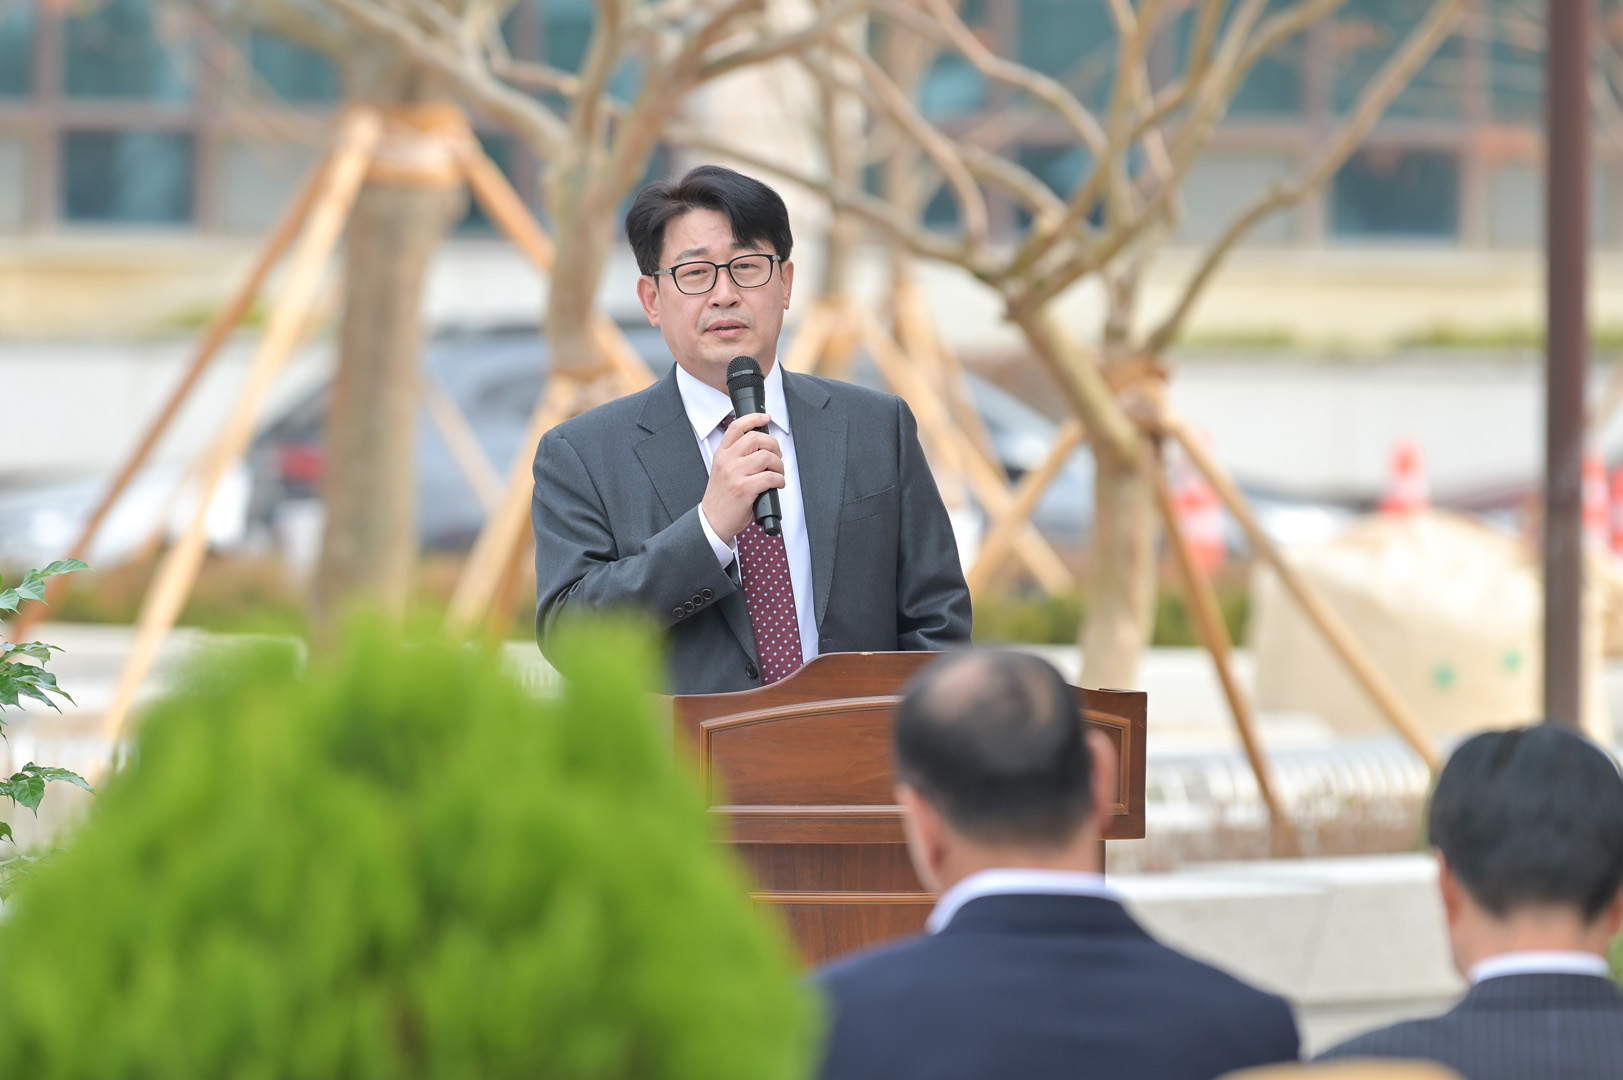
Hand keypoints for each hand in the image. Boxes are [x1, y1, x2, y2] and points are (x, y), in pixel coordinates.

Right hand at [702, 412, 784, 543]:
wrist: (713, 521)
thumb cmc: (721, 498)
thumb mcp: (722, 470)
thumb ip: (736, 457)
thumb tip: (762, 448)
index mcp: (722, 454)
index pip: (737, 427)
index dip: (754, 418)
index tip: (766, 417)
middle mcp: (727, 461)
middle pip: (756, 438)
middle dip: (773, 445)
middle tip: (777, 455)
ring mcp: (735, 474)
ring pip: (766, 457)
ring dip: (778, 464)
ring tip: (778, 472)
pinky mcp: (744, 488)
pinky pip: (770, 477)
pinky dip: (779, 480)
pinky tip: (777, 484)